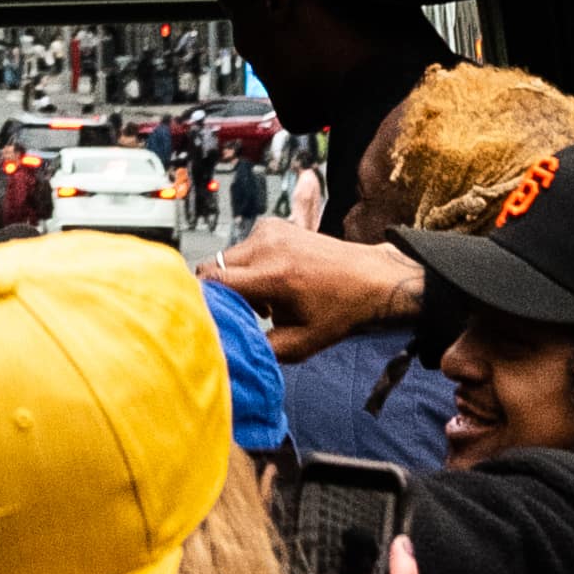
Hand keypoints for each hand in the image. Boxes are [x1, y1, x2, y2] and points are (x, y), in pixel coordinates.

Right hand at [218, 228, 421, 361]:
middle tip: (249, 310)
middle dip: (223, 291)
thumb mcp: (300, 344)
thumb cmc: (339, 312)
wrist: (369, 278)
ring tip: (267, 296)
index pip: (212, 281)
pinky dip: (250, 264)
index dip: (205, 301)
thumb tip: (227, 349)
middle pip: (214, 267)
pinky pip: (244, 247)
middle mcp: (266, 246)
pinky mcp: (273, 223)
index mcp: (272, 276)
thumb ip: (259, 347)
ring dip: (237, 278)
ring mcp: (269, 230)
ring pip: (228, 257)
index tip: (212, 316)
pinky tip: (274, 278)